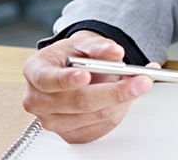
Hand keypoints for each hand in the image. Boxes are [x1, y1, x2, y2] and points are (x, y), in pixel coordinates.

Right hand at [22, 30, 157, 143]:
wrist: (71, 69)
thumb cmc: (73, 56)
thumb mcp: (83, 43)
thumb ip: (98, 46)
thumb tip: (114, 52)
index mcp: (36, 72)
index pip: (48, 79)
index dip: (66, 79)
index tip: (85, 75)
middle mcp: (38, 99)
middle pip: (79, 101)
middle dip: (114, 91)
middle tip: (141, 80)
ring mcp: (52, 120)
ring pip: (95, 115)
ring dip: (121, 100)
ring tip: (135, 83)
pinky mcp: (68, 134)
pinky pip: (100, 126)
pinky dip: (119, 110)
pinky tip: (124, 97)